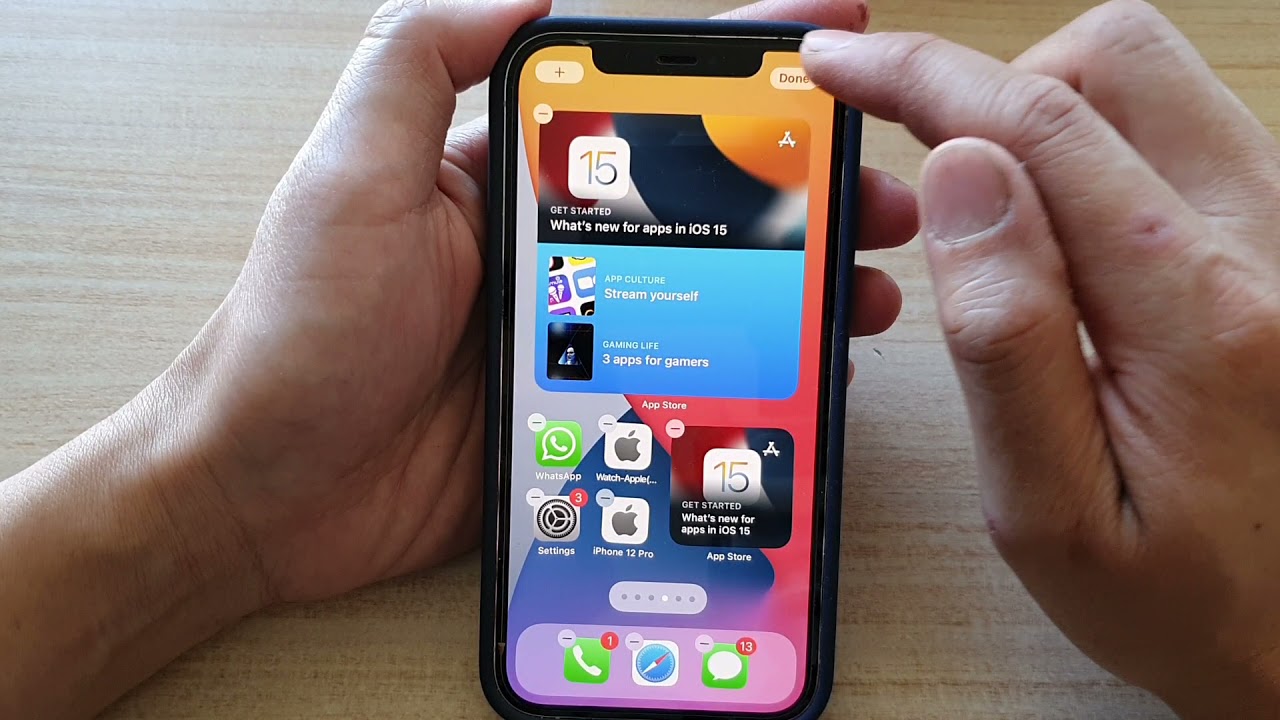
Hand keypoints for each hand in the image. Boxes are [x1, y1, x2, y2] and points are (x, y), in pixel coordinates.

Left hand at [171, 0, 917, 604]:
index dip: (732, 77)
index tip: (824, 54)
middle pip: (700, 206)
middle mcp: (552, 254)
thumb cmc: (297, 331)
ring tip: (867, 284)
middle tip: (879, 196)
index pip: (638, 109)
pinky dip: (750, 377)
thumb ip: (421, 63)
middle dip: (797, 192)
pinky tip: (804, 372)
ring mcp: (573, 339)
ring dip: (794, 286)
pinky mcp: (579, 417)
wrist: (264, 491)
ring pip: (710, 298)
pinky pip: (684, 387)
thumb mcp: (349, 175)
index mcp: (507, 180)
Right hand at [802, 0, 1279, 714]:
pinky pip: (1185, 136)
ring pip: (1154, 86)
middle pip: (1113, 60)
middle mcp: (1266, 240)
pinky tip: (1073, 241)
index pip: (1037, 126)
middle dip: (995, 87)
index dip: (920, 76)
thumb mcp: (1049, 508)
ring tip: (1004, 227)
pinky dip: (1101, 150)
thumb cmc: (1185, 593)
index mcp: (1193, 311)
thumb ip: (1004, 338)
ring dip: (1050, 118)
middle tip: (937, 175)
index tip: (845, 63)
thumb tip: (959, 179)